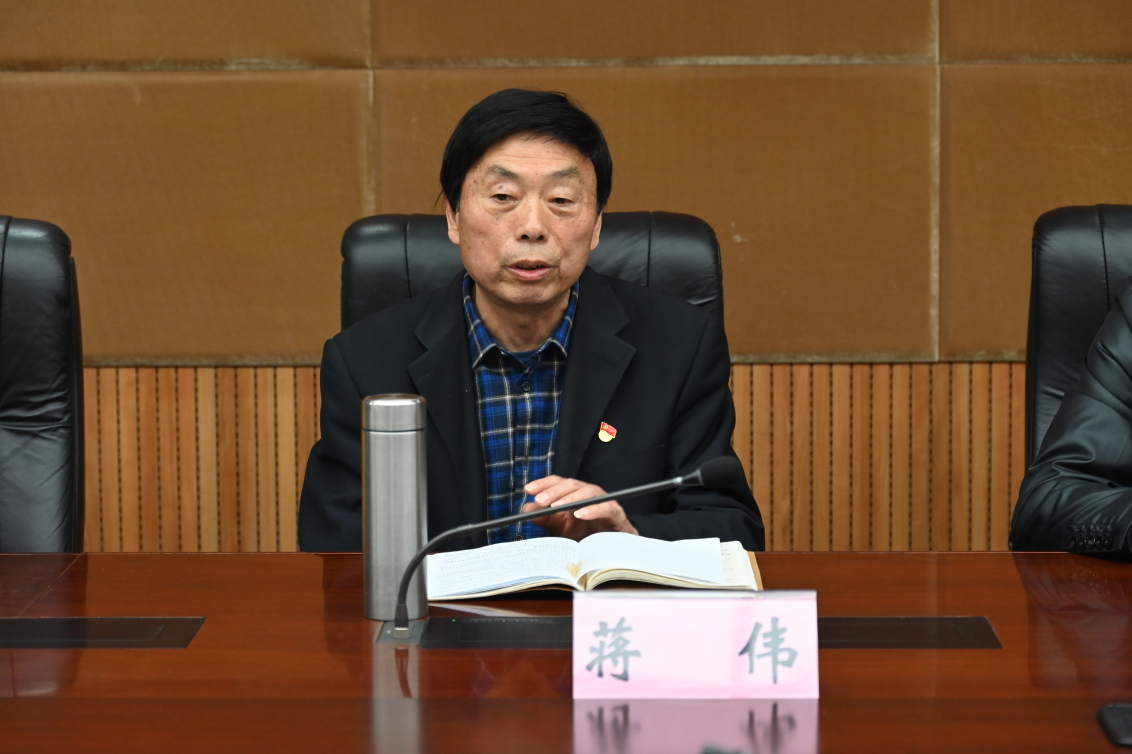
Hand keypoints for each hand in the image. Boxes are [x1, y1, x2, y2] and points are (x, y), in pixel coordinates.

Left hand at [520, 475, 638, 540]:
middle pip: (571, 485)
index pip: (558, 483)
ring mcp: (603, 501)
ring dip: (571, 498)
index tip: (529, 489)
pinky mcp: (615, 513)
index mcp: (574, 494)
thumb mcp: (562, 528)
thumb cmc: (588, 534)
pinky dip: (593, 510)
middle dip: (554, 491)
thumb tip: (527, 509)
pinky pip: (605, 508)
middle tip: (540, 500)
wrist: (613, 548)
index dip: (544, 484)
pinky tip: (580, 514)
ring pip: (588, 492)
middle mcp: (588, 494)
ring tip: (557, 507)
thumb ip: (546, 518)